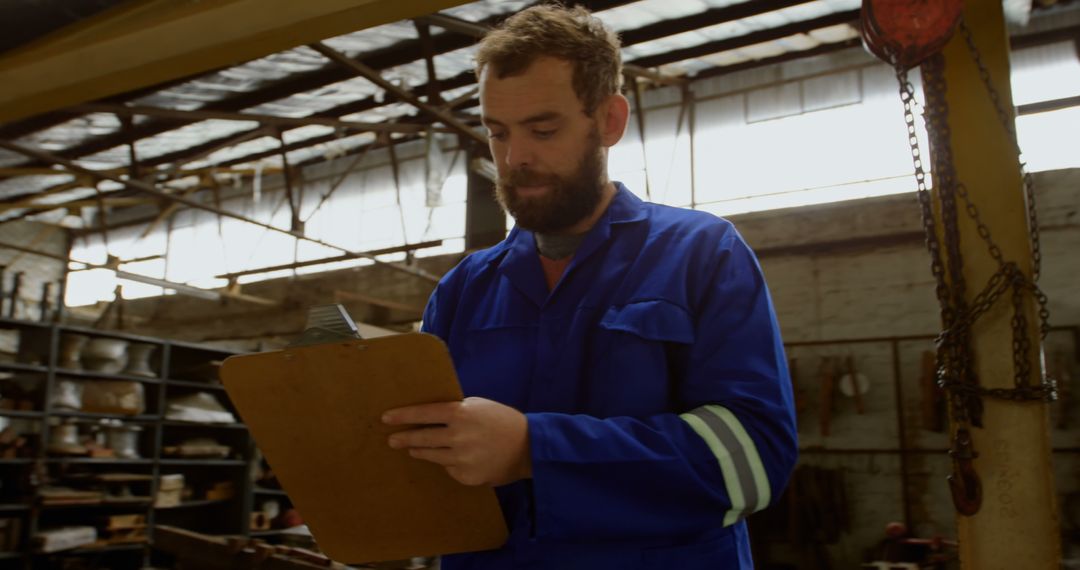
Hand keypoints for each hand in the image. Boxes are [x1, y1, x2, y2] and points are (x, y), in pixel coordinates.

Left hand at [382, 397, 531, 486]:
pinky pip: (449, 469)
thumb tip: (428, 414)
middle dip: (403, 438)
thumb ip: (455, 410)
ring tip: (413, 448)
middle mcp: (458, 436)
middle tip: (391, 440)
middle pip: (421, 437)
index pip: (424, 413)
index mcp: (461, 413)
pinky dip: (448, 463)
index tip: (386, 418)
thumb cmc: (502, 420)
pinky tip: (456, 458)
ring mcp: (462, 458)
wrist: (528, 447)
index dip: (403, 416)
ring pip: (431, 455)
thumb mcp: (478, 405)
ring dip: (420, 451)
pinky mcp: (467, 476)